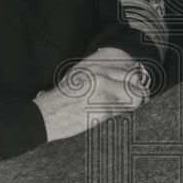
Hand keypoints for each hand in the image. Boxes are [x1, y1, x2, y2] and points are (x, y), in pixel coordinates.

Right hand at [34, 47, 150, 141]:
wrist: (47, 114)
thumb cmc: (63, 98)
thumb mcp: (80, 76)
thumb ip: (101, 74)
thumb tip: (123, 79)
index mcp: (96, 66)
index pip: (130, 73)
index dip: (135, 85)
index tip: (135, 91)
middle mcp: (101, 75)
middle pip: (136, 86)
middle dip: (136, 97)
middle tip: (130, 104)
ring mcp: (103, 91)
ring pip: (132, 100)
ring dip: (126, 108)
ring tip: (112, 111)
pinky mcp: (102, 108)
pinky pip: (121, 113)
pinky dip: (116, 117)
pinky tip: (102, 116)